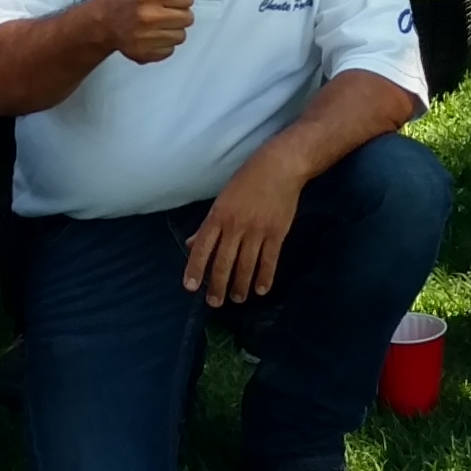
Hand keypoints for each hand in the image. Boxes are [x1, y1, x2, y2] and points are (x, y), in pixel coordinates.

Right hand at [92, 0, 194, 62]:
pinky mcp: (145, 53)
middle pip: (187, 18)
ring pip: (181, 35)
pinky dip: (164, 45)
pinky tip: (153, 36)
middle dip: (178, 13)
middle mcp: (148, 15)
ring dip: (173, 30)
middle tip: (165, 11)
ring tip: (160, 24)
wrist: (103, 22)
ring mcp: (146, 36)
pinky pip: (170, 50)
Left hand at [182, 154, 306, 300]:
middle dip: (218, 285)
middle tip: (215, 303)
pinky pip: (269, 260)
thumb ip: (207, 226)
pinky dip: (265, 277)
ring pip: (246, 265)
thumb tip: (192, 246)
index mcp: (219, 216)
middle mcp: (236, 226)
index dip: (195, 268)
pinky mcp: (277, 233)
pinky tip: (261, 289)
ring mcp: (257, 231)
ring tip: (237, 299)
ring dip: (240, 285)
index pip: (203, 247)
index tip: (190, 288)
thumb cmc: (247, 181)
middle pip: (224, 262)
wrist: (280, 167)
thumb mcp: (222, 200)